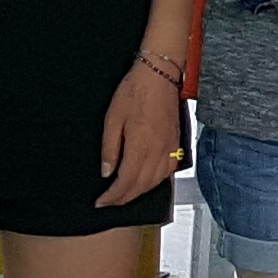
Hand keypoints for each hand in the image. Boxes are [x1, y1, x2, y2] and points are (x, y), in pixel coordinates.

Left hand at [95, 57, 183, 206]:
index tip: (101, 201)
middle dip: (124, 198)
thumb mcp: (112, 119)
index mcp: (140, 147)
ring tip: (126, 195)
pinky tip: (148, 181)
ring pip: (156, 182)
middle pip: (141, 186)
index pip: (126, 182)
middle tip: (110, 202)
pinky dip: (156, 182)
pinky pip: (168, 172)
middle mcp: (157, 152)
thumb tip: (107, 172)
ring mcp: (169, 148)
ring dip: (140, 192)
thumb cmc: (135, 92)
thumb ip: (110, 148)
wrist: (159, 75)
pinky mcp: (176, 143)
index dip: (113, 196)